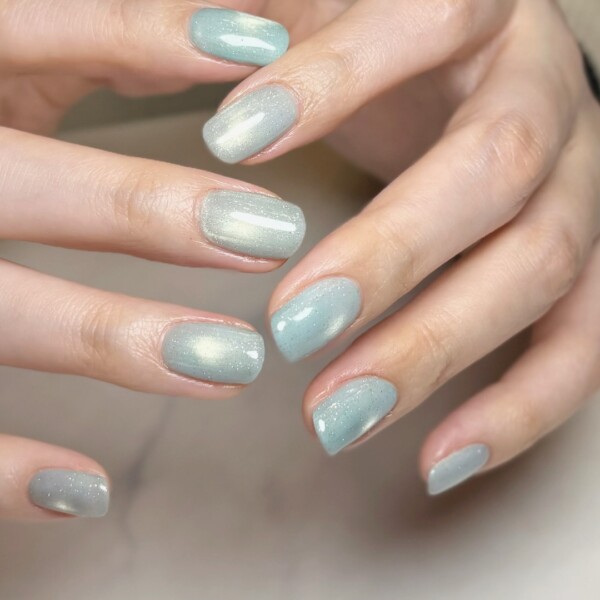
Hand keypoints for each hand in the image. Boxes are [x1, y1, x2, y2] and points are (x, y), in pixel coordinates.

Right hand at [0, 0, 306, 519]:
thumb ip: (58, 57)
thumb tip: (212, 35)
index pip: (38, 33)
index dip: (150, 36)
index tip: (266, 53)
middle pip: (25, 185)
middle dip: (150, 210)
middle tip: (277, 235)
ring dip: (114, 339)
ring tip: (232, 364)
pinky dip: (0, 470)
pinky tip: (86, 492)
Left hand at [202, 0, 599, 493]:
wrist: (477, 76)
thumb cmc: (390, 46)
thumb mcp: (333, 9)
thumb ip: (281, 21)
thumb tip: (208, 42)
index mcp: (485, 13)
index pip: (426, 22)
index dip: (332, 81)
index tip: (229, 145)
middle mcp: (549, 100)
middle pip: (493, 173)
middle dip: (389, 258)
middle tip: (290, 329)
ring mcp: (581, 190)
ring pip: (538, 269)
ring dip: (434, 351)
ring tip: (337, 418)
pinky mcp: (587, 268)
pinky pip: (579, 346)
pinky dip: (516, 410)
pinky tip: (438, 459)